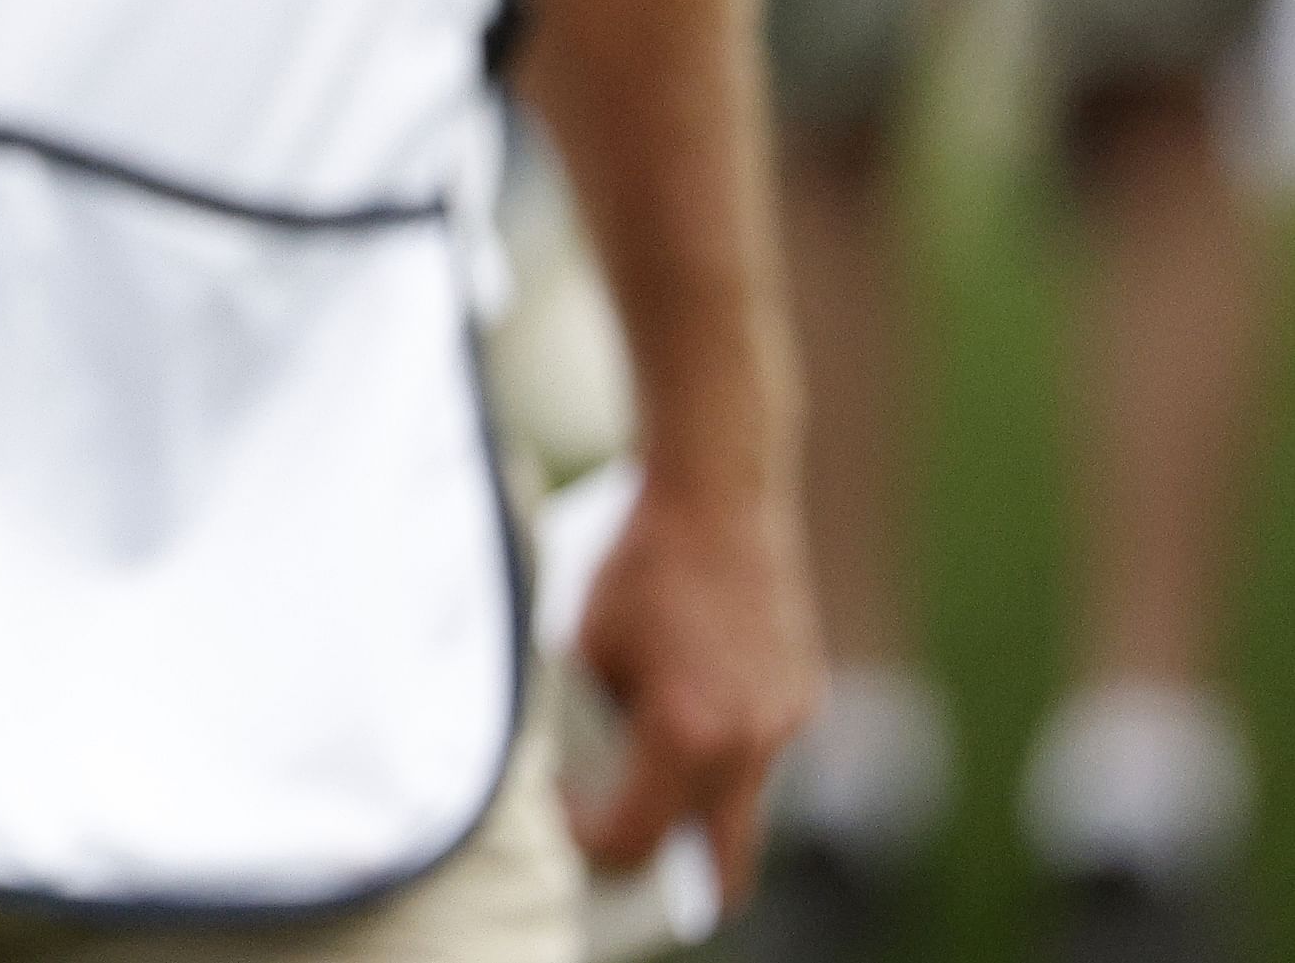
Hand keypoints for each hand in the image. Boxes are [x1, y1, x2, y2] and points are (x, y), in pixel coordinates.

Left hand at [573, 461, 816, 896]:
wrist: (716, 490)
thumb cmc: (635, 559)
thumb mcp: (582, 646)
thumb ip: (594, 721)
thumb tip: (592, 769)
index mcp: (688, 735)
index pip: (637, 839)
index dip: (589, 841)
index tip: (562, 815)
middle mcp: (752, 741)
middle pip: (720, 858)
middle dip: (669, 874)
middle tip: (623, 862)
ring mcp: (788, 720)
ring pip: (741, 804)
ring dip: (694, 805)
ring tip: (639, 776)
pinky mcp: (803, 694)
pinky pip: (760, 752)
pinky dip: (720, 755)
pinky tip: (683, 711)